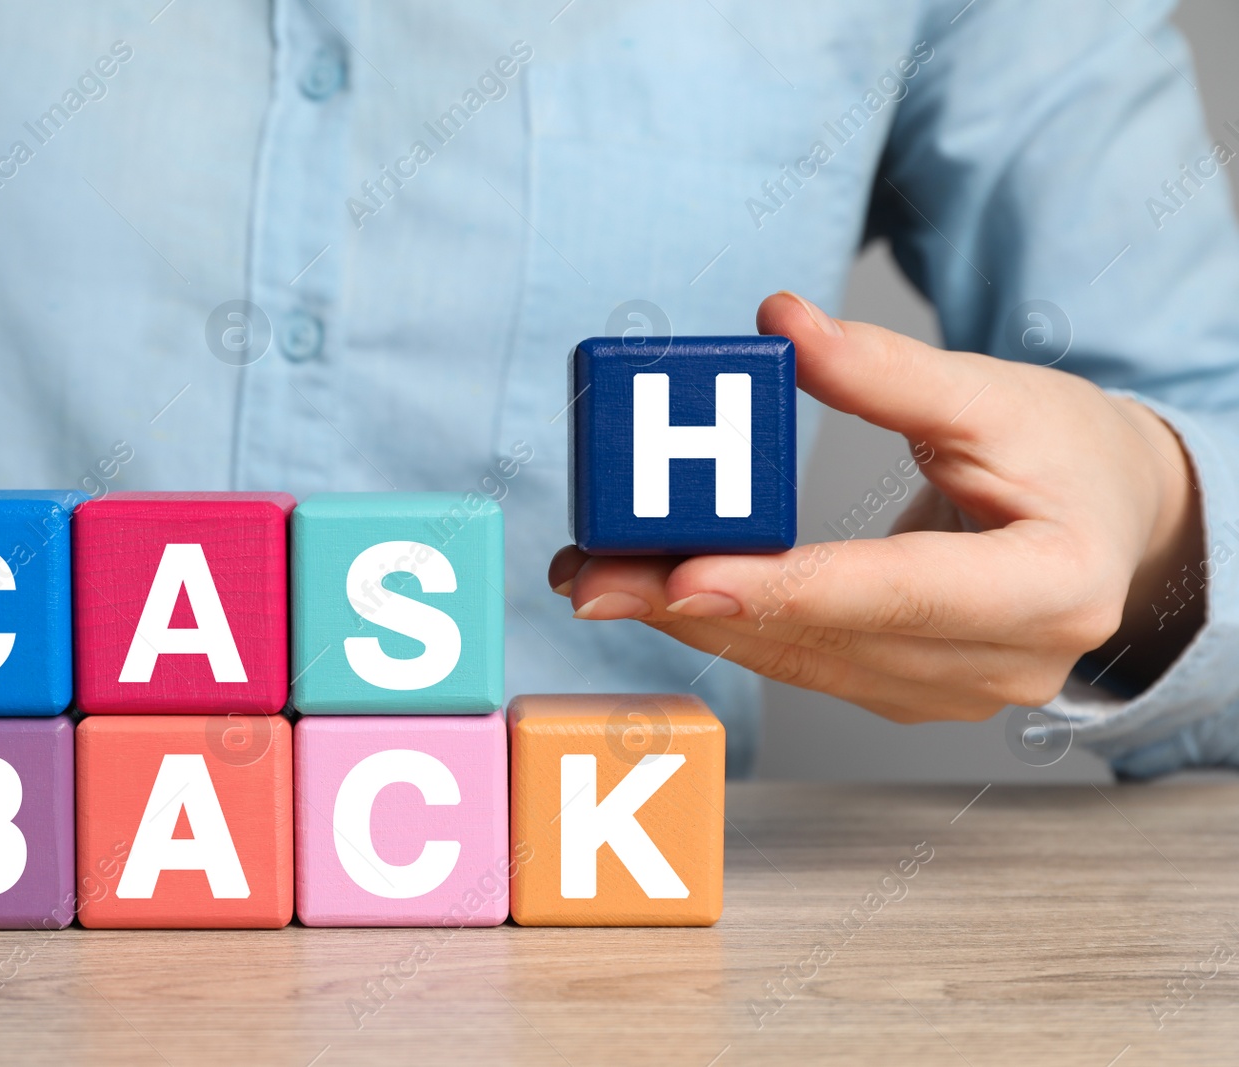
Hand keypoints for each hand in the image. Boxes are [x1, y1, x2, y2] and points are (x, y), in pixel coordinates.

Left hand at [549, 292, 1205, 721]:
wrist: (1116, 522)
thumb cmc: (1071, 455)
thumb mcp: (996, 394)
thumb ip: (886, 371)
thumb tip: (779, 325)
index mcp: (1049, 588)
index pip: (897, 594)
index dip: (784, 588)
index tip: (682, 577)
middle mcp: (1001, 663)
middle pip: (822, 638)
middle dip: (692, 604)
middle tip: (588, 573)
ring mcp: (953, 692)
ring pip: (797, 662)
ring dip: (688, 618)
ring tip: (594, 573)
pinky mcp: (909, 690)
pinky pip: (803, 662)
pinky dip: (728, 624)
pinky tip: (654, 590)